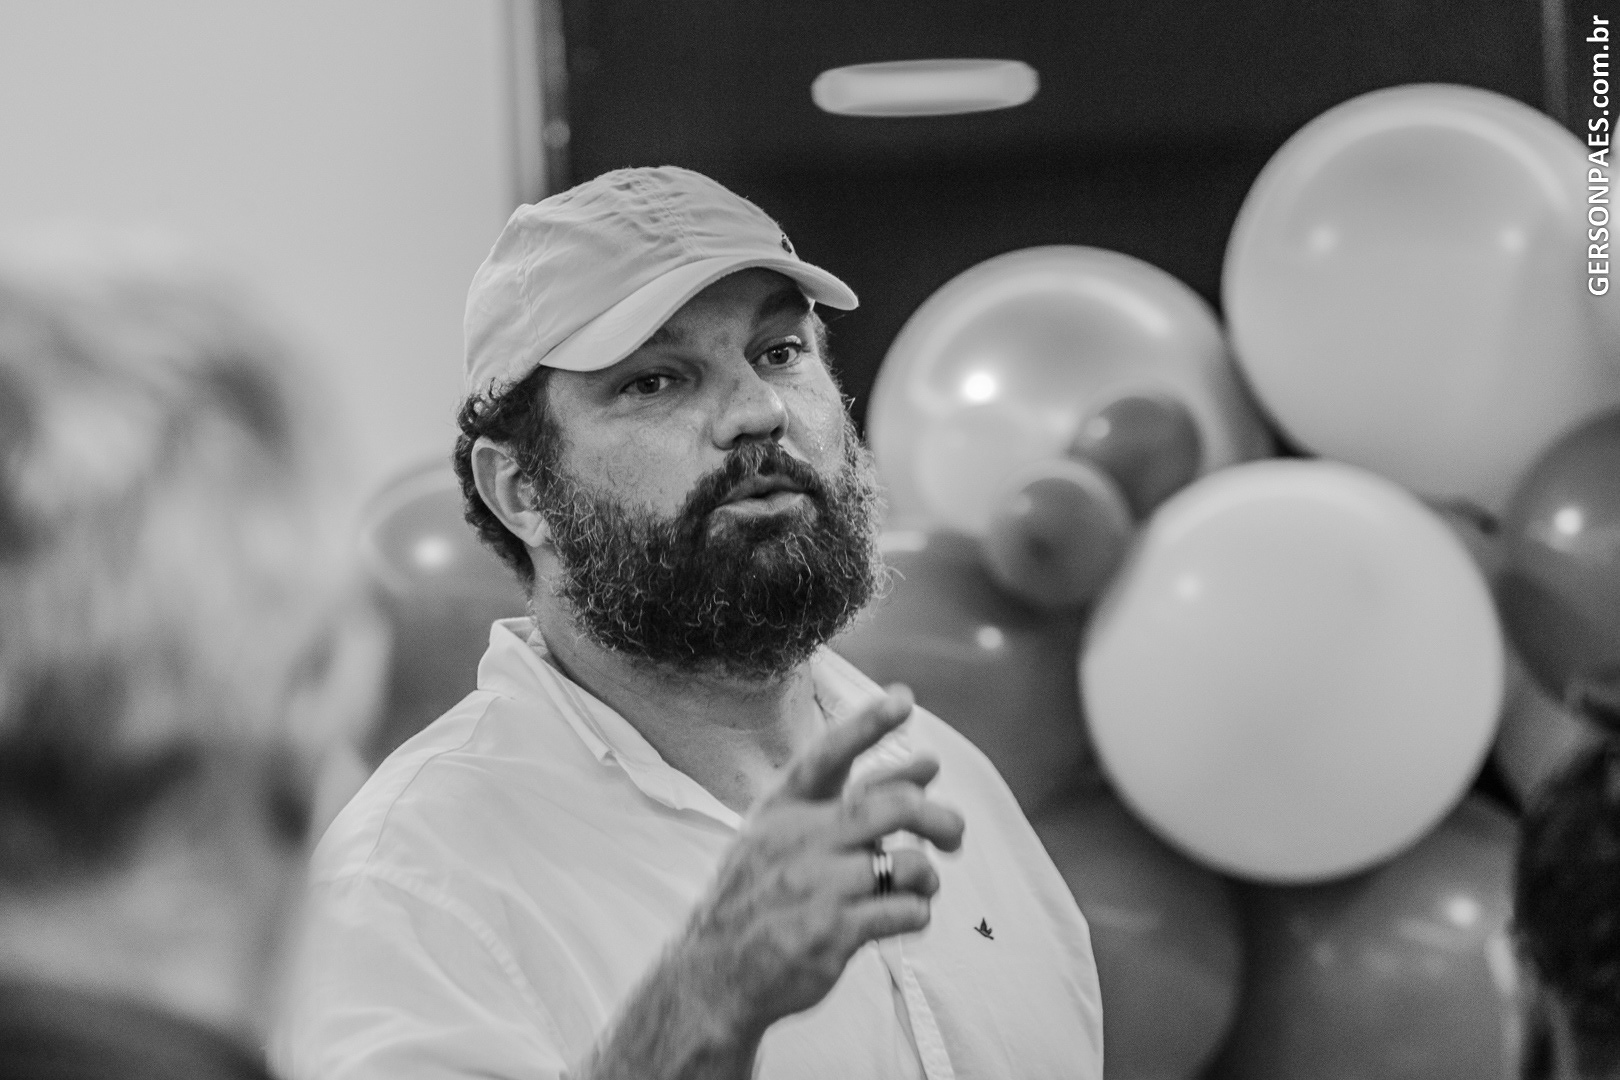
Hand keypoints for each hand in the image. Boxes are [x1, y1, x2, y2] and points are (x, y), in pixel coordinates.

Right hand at [576, 686, 965, 1079]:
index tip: (904, 700)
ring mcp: (815, 887)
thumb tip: (928, 765)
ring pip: (907, 864)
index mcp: (780, 810)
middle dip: (937, 817)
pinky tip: (904, 916)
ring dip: (927, 876)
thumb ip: (846, 803)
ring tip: (919, 887)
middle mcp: (798, 841)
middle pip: (891, 808)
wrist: (714, 977)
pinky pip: (905, 912)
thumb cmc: (759, 899)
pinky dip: (917, 913)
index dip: (867, 724)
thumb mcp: (778, 839)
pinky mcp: (833, 934)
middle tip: (955, 833)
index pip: (827, 755)